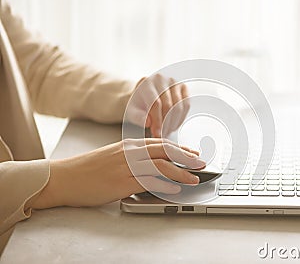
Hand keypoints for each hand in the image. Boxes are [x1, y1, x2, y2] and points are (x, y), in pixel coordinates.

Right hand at [29, 139, 204, 208]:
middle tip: (201, 163)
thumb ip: (133, 157)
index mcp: (129, 146)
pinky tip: (174, 189)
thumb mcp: (113, 156)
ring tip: (193, 178)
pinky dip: (163, 185)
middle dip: (186, 157)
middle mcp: (129, 153)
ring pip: (159, 166)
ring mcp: (125, 168)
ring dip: (180, 173)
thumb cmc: (88, 168)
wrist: (65, 177)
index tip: (194, 153)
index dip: (180, 148)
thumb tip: (152, 163)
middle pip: (164, 152)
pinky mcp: (120, 183)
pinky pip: (147, 182)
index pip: (161, 144)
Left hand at [126, 74, 189, 137]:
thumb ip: (138, 117)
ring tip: (167, 131)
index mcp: (147, 83)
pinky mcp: (182, 87)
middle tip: (162, 136)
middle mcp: (162, 79)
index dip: (158, 121)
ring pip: (179, 106)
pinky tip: (174, 124)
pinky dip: (181, 118)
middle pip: (169, 105)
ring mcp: (174, 82)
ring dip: (174, 123)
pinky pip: (186, 105)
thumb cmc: (138, 102)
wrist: (144, 92)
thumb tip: (148, 123)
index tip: (157, 134)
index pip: (156, 104)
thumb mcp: (132, 111)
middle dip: (166, 124)